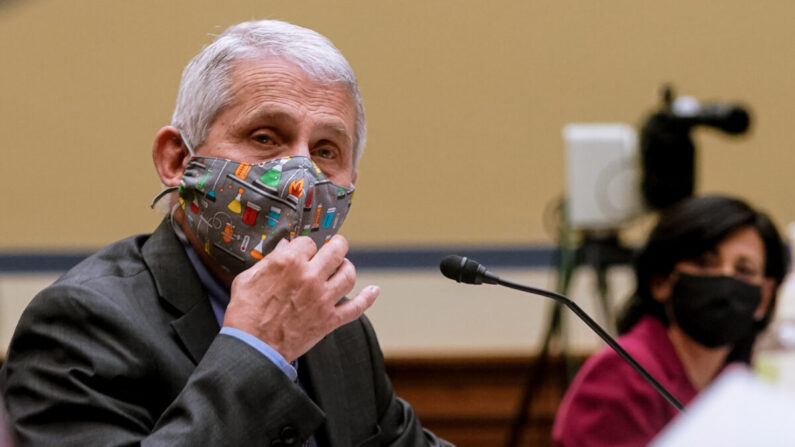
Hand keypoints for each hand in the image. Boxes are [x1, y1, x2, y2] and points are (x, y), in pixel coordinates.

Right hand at [223, 234, 379, 361]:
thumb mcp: (247, 279)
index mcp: (289, 263)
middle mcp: (310, 277)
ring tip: (343, 267)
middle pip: (336, 251)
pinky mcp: (329, 319)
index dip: (305, 246)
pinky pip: (356, 307)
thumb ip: (268, 261)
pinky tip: (373, 291)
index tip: (304, 252)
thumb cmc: (245, 314)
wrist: (252, 348)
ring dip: (347, 268)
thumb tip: (283, 248)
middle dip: (337, 245)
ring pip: (349, 274)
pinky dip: (367, 298)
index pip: (308, 242)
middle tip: (336, 246)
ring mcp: (323, 298)